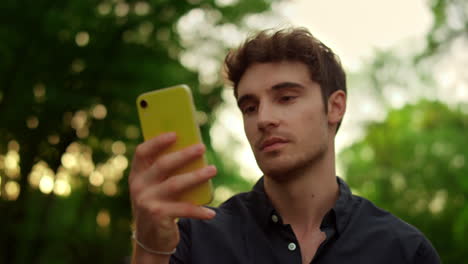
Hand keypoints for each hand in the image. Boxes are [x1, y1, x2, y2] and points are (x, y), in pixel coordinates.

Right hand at [129, 132, 216, 253]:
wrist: (151, 240)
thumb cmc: (159, 205)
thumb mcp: (156, 188)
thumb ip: (166, 172)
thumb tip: (193, 151)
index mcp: (137, 175)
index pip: (142, 152)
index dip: (157, 141)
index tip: (175, 134)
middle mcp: (138, 187)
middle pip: (163, 165)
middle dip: (184, 154)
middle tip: (202, 147)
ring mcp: (146, 202)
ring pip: (175, 184)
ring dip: (197, 176)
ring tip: (213, 169)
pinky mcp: (157, 216)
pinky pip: (183, 209)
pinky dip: (199, 210)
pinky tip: (211, 212)